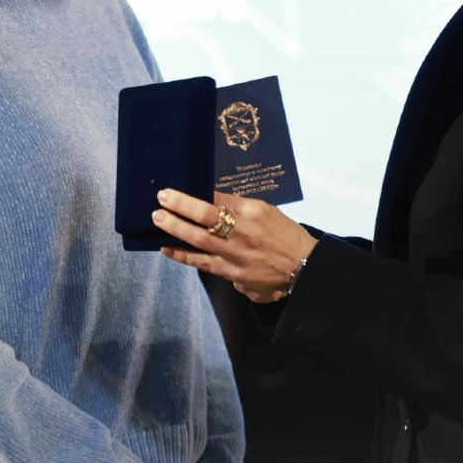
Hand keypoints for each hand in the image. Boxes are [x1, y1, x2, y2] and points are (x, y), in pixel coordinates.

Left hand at [151, 189, 316, 303]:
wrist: (304, 268)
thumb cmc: (285, 235)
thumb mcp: (267, 211)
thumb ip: (238, 206)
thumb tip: (208, 198)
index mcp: (253, 211)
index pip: (217, 198)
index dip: (192, 194)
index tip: (173, 189)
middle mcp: (244, 231)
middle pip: (205, 216)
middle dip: (179, 207)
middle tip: (160, 198)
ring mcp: (237, 254)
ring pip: (199, 240)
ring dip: (176, 228)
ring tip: (157, 219)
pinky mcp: (233, 273)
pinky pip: (203, 263)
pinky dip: (183, 256)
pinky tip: (166, 249)